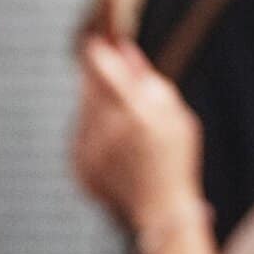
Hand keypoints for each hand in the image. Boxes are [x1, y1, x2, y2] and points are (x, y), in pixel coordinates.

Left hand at [70, 35, 202, 229]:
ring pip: (83, 111)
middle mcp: (108, 132)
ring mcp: (89, 151)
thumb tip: (124, 49)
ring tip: (124, 127)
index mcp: (135, 114)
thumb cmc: (174, 160)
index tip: (97, 42)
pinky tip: (116, 149)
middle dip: (99, 81)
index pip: (102, 67)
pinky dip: (94, 134)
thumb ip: (149, 81)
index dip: (97, 51)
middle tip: (116, 84)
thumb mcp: (176, 117)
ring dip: (98, 108)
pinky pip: (80, 135)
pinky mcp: (78, 165)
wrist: (160, 210)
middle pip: (89, 88)